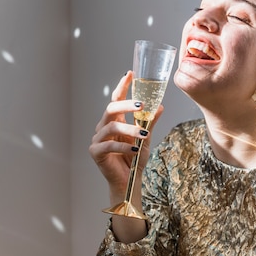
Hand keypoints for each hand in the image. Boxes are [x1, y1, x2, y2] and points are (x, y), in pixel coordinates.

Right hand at [89, 72, 162, 201]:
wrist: (129, 181)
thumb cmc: (135, 159)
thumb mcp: (146, 138)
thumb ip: (150, 122)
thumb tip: (160, 106)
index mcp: (115, 120)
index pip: (117, 98)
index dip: (122, 86)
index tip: (130, 74)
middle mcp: (104, 126)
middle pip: (111, 108)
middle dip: (126, 104)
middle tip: (141, 105)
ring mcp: (98, 138)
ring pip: (112, 126)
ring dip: (130, 130)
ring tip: (144, 135)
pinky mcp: (95, 151)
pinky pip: (109, 145)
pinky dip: (124, 147)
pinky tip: (135, 150)